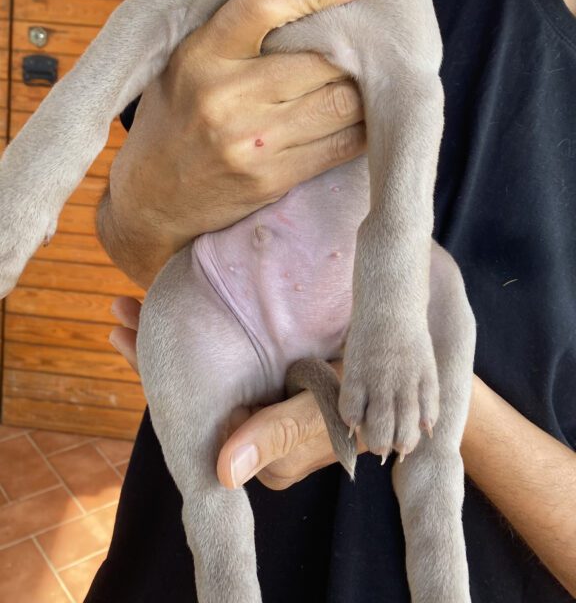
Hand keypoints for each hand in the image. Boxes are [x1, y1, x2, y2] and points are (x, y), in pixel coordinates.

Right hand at [99, 0, 368, 286]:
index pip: (262, 4)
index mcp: (200, 54)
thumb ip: (233, 30)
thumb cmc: (176, 114)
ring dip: (361, 92)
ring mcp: (249, 141)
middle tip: (366, 45)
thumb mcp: (186, 60)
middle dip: (350, 53)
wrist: (150, 198)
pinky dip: (362, 129)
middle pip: (320, 60)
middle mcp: (223, 95)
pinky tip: (364, 118)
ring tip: (367, 81)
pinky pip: (341, 145)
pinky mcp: (271, 178)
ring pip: (340, 103)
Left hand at [109, 296, 367, 489]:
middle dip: (151, 350)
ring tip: (129, 304)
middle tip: (118, 310)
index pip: (192, 409)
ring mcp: (266, 413)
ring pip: (202, 379)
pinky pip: (225, 369)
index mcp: (264, 456)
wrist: (419, 367)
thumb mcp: (328, 402)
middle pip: (190, 392)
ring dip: (168, 339)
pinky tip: (171, 308)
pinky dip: (198, 339)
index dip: (154, 369)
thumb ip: (281, 430)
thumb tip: (220, 472)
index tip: (123, 332)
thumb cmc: (380, 384)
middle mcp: (258, 439)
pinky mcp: (278, 391)